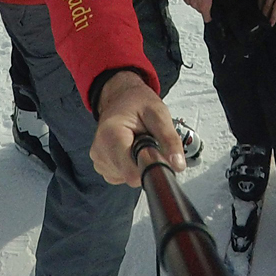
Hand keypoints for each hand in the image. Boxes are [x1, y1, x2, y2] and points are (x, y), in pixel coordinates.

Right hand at [90, 70, 183, 185]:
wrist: (119, 98)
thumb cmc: (136, 103)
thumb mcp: (158, 113)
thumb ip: (169, 139)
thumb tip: (177, 164)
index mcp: (111, 136)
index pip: (132, 173)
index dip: (150, 168)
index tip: (156, 154)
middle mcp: (100, 151)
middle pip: (131, 176)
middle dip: (145, 164)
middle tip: (147, 142)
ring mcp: (98, 160)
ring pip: (127, 178)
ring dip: (138, 164)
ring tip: (137, 142)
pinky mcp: (101, 165)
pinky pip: (121, 176)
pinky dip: (131, 166)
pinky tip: (130, 149)